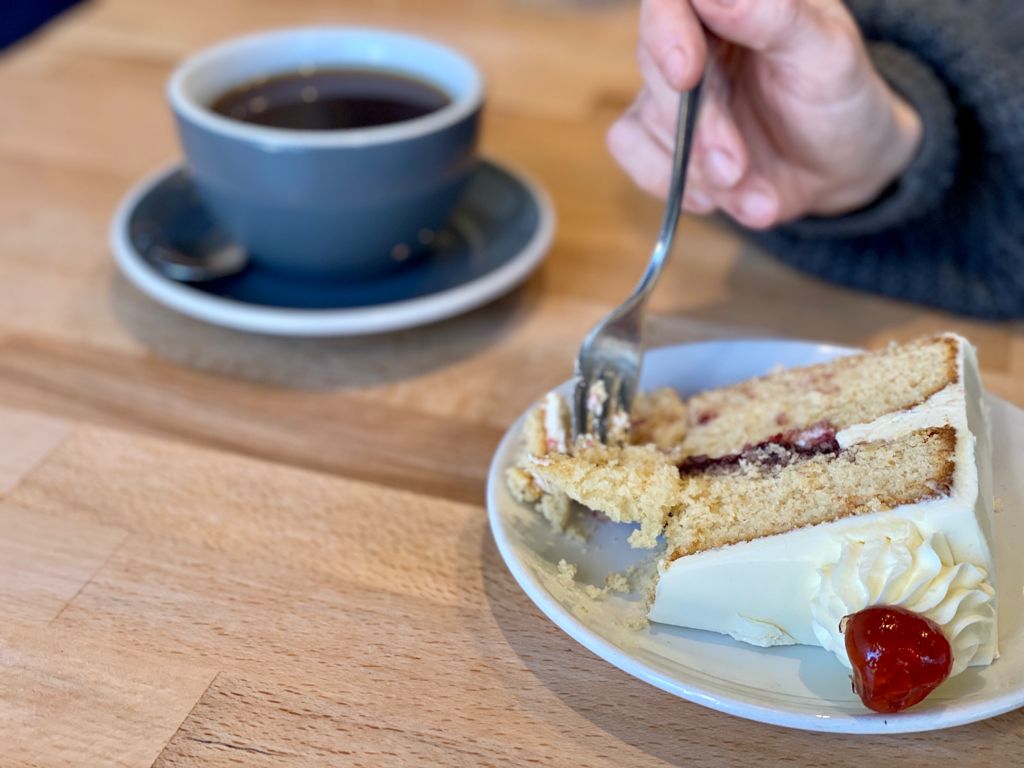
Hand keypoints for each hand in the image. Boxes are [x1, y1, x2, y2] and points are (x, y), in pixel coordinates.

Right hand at [607, 0, 922, 227]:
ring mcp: (669, 89)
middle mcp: (692, 37)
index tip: (687, 74)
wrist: (839, 168)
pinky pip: (632, 151)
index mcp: (731, 2)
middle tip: (734, 168)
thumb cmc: (838, 97)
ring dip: (698, 168)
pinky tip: (722, 195)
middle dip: (698, 126)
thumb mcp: (827, 54)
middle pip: (654, 60)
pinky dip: (676, 184)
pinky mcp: (657, 135)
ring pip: (645, 117)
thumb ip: (773, 17)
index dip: (668, 30)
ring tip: (754, 194)